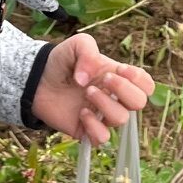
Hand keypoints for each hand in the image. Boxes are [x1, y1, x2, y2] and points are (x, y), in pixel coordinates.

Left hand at [32, 33, 153, 144]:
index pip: (146, 85)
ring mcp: (102, 116)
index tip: (119, 69)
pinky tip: (81, 113)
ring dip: (105, 104)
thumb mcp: (77, 45)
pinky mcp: (87, 131)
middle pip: (139, 103)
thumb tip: (90, 80)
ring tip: (86, 92)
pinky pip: (103, 138)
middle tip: (104, 80)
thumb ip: (89, 51)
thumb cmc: (60, 62)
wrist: (36, 80)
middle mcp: (114, 99)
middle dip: (123, 90)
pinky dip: (94, 127)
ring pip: (121, 119)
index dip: (139, 79)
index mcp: (118, 78)